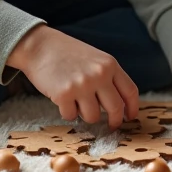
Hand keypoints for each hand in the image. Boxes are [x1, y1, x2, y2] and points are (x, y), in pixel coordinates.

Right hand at [7, 24, 138, 129]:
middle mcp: (99, 75)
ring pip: (93, 117)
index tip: (130, 117)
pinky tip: (62, 99)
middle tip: (110, 125)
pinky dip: (67, 112)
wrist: (39, 46)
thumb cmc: (67, 53)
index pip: (130, 91)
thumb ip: (108, 76)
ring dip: (85, 115)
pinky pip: (71, 116)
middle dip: (114, 121)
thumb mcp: (95, 58)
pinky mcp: (64, 94)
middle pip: (116, 108)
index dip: (132, 108)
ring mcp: (82, 85)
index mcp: (109, 64)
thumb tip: (119, 104)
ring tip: (76, 102)